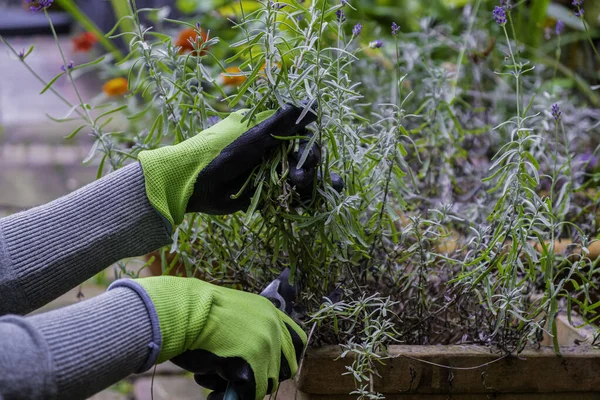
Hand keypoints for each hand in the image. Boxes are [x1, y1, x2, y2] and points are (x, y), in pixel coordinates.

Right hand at [109, 277, 306, 399]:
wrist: (183, 311)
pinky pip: (250, 394)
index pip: (296, 342)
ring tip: (216, 382)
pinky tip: (214, 393)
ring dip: (244, 387)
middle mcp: (273, 329)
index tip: (267, 367)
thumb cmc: (198, 313)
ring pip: (266, 383)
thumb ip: (252, 329)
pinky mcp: (252, 367)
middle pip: (284, 367)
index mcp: (270, 312)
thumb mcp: (236, 312)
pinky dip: (232, 397)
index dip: (282, 358)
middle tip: (236, 378)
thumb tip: (254, 357)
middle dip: (263, 376)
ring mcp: (265, 347)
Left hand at [138, 104, 317, 226]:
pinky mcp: (264, 193)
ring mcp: (268, 172)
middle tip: (300, 177)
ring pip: (298, 177)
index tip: (311, 156)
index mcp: (268, 131)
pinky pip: (288, 195)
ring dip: (305, 183)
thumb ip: (282, 123)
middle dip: (307, 167)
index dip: (309, 146)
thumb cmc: (219, 154)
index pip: (300, 136)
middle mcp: (270, 151)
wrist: (192, 186)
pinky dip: (299, 198)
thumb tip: (313, 104)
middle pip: (303, 158)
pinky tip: (306, 200)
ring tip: (296, 187)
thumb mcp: (252, 136)